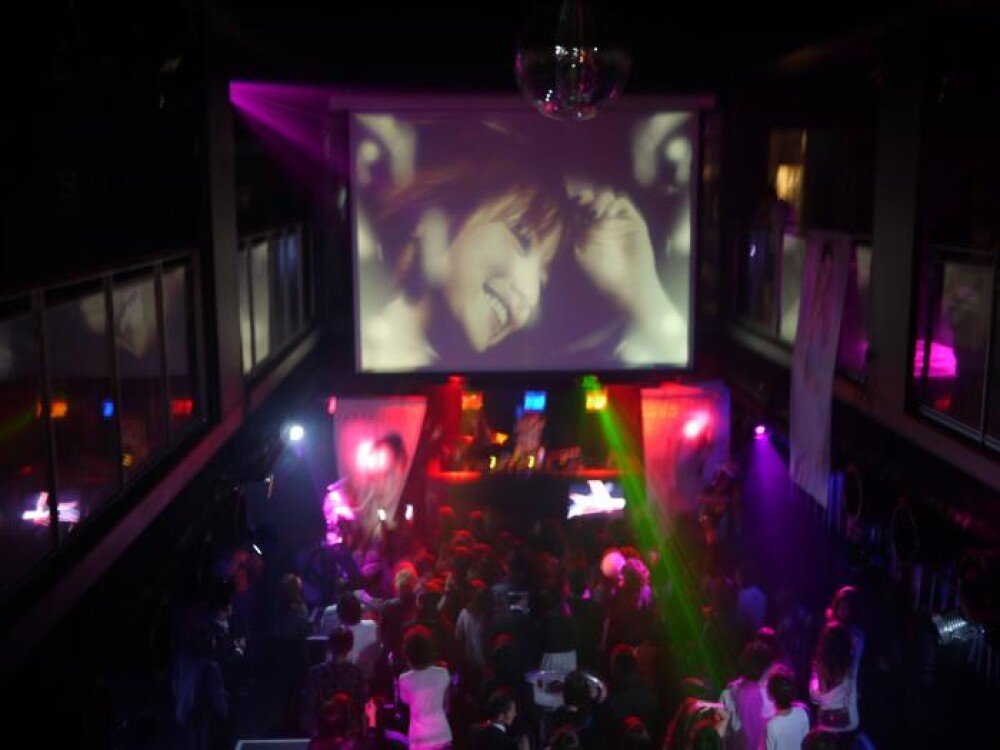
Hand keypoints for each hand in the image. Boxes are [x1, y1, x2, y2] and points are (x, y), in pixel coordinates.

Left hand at [570, 185, 685, 363]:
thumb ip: (574, 232)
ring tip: (595, 214)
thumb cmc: (602, 274)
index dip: (575, 202)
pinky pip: (622, 201)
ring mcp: (618, 219)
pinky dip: (613, 203)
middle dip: (586, 197)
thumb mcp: (579, 254)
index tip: (571, 206)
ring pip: (607, 195)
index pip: (579, 206)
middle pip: (593, 196)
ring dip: (599, 199)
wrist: (627, 284)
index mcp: (587, 228)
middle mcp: (602, 221)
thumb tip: (565, 214)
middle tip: (583, 205)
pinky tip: (607, 215)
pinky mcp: (633, 220)